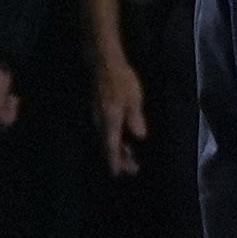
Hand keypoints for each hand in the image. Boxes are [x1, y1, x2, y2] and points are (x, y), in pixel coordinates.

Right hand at [91, 50, 151, 175]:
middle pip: (107, 147)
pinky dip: (113, 139)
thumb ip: (136, 120)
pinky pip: (104, 131)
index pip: (111, 148)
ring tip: (130, 155)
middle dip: (118, 159)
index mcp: (110, 123)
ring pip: (105, 140)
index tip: (118, 174)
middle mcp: (100, 123)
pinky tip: (122, 138)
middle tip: (133, 168)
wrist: (103, 63)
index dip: (115, 162)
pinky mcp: (97, 111)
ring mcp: (97, 117)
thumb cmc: (121, 80)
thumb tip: (140, 137)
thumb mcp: (134, 100)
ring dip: (117, 149)